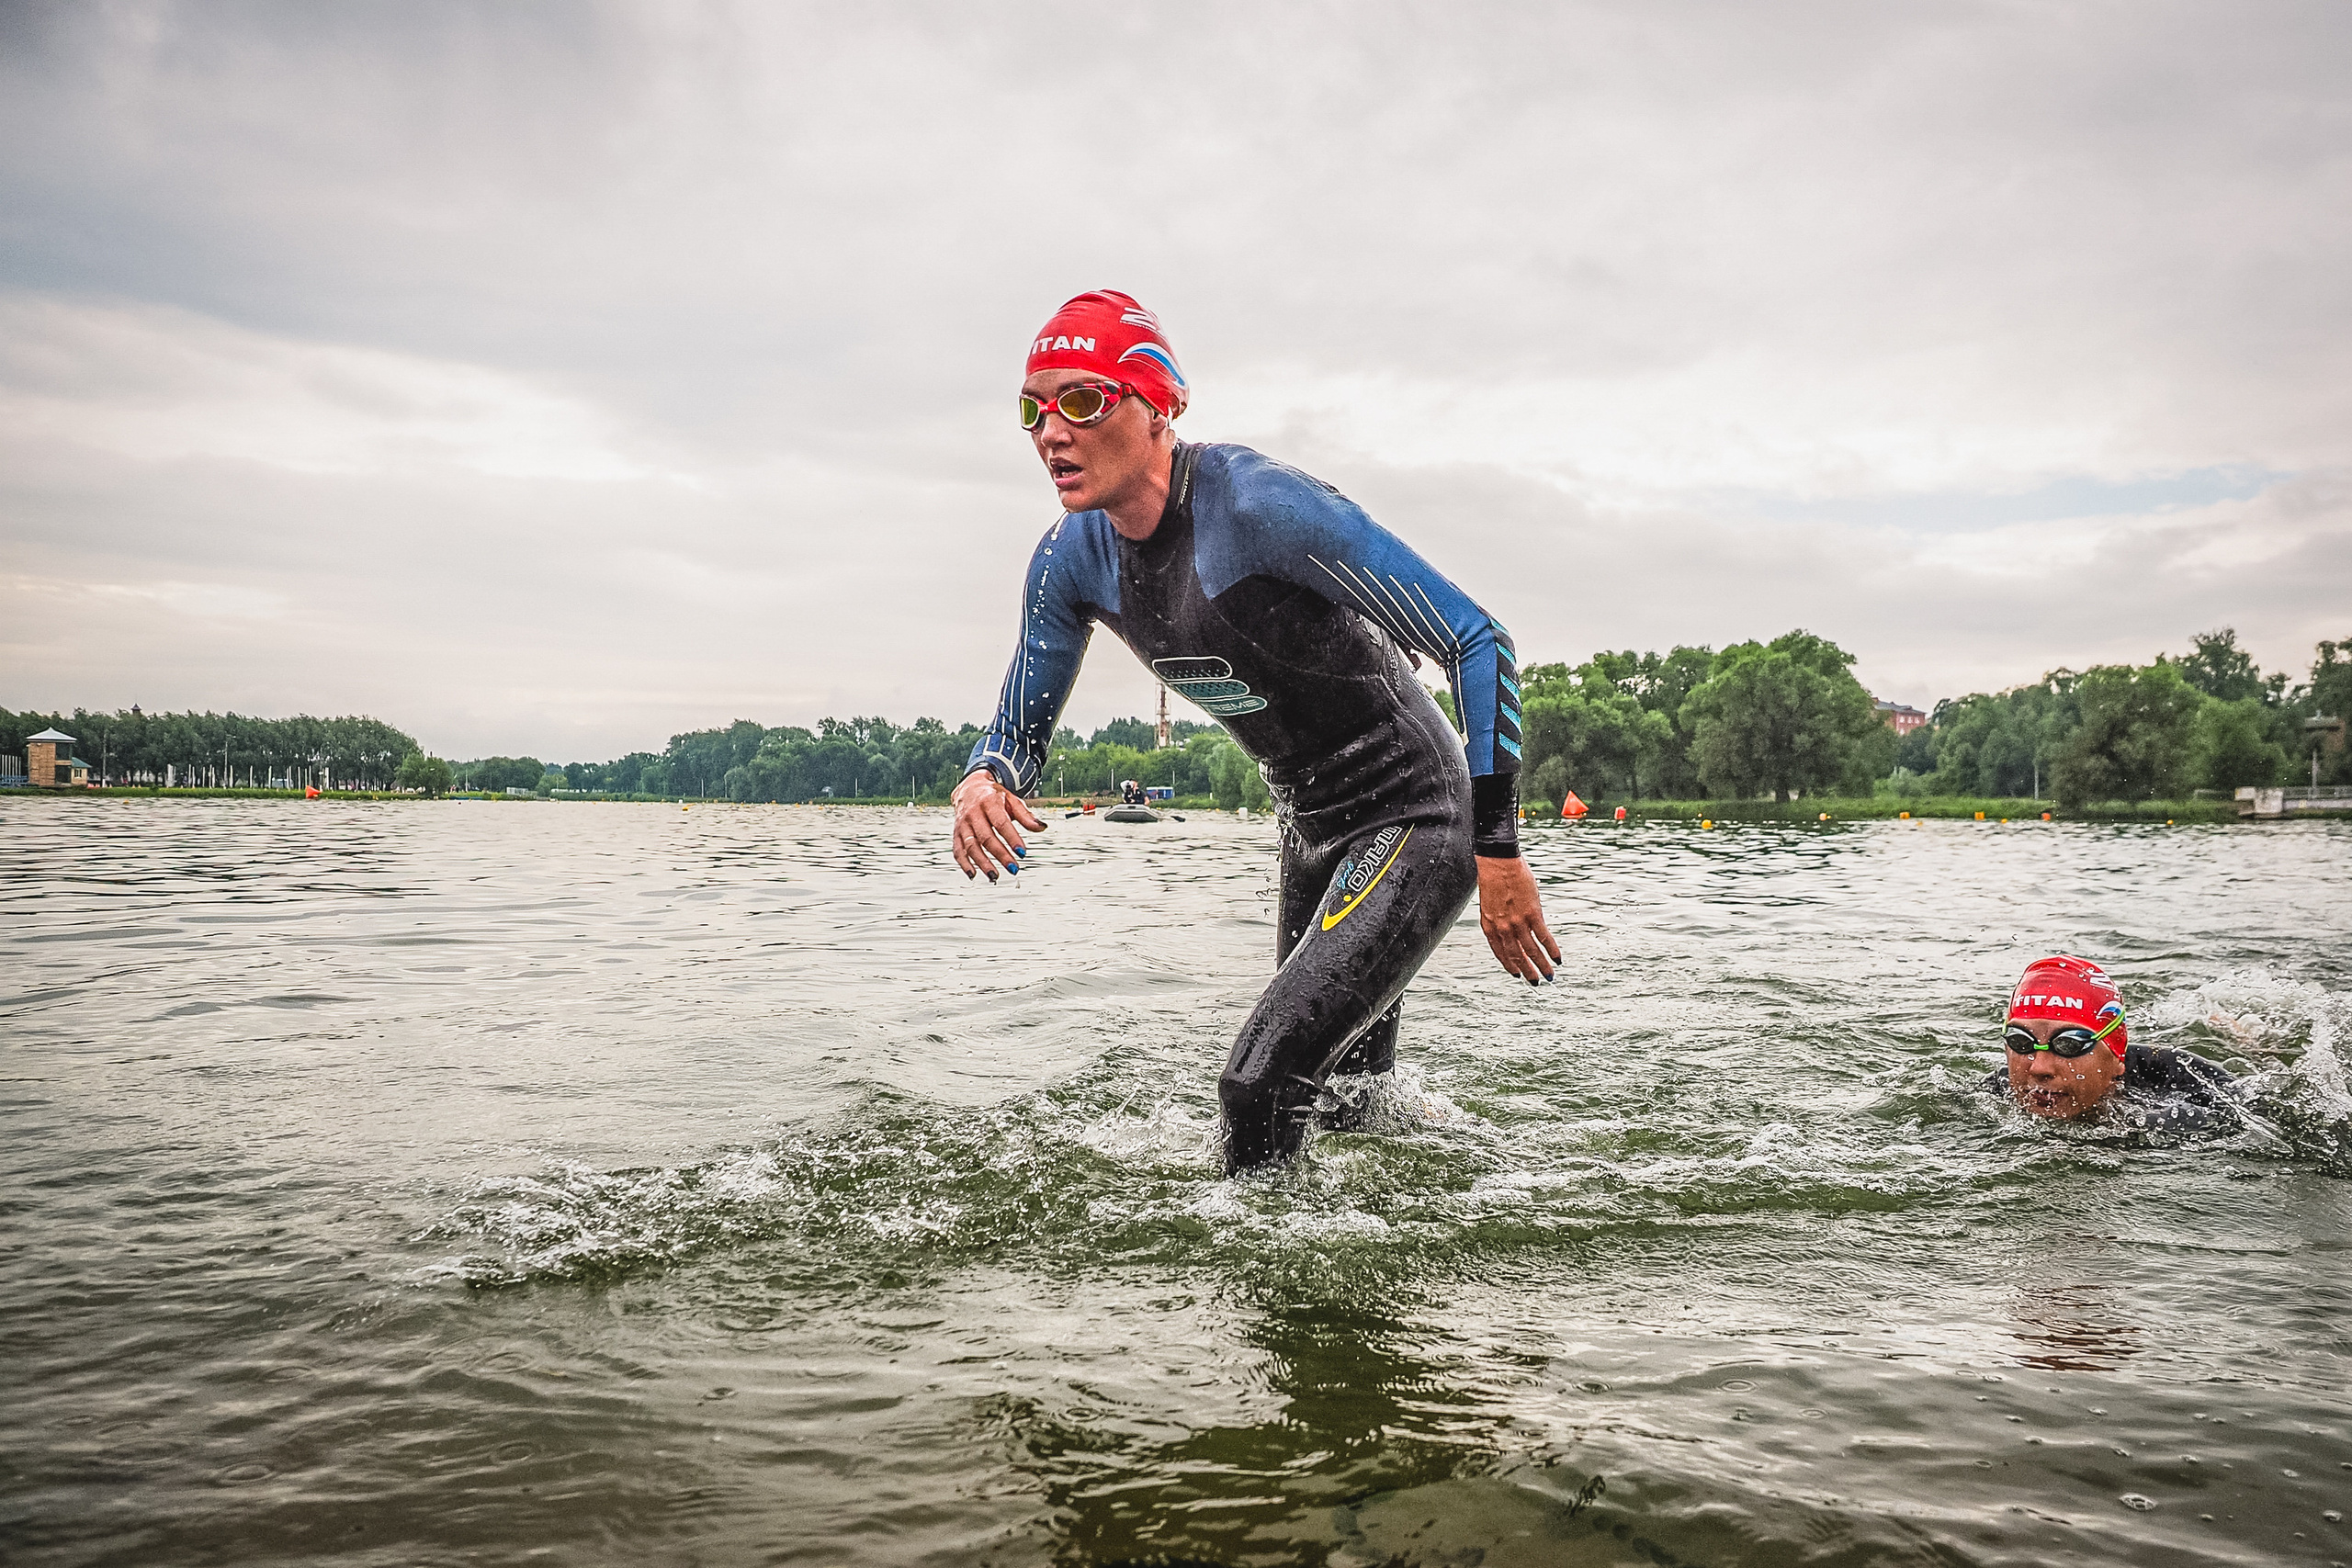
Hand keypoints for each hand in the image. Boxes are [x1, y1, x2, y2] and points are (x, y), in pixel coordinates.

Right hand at [951, 769, 1043, 881]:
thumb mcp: (1012, 800)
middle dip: (1000, 855)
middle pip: (986, 837)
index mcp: (989, 803)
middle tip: (1013, 868)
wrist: (969, 787)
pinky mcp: (956, 833)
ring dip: (982, 863)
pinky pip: (958, 850)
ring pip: (971, 846)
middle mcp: (973, 813)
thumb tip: (1042, 827)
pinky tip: (973, 874)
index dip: (1012, 838)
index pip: (1001, 823)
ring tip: (995, 876)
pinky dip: (964, 863)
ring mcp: (963, 824)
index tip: (1022, 852)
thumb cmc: (993, 796)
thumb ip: (1026, 816)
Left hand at [1477, 853, 1559, 983]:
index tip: (1517, 974)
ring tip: (1550, 975)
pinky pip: (1543, 937)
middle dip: (1527, 971)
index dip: (1509, 965)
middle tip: (1535, 982)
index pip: (1500, 953)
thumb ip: (1497, 920)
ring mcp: (1517, 922)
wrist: (1499, 863)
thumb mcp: (1489, 904)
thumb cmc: (1494, 879)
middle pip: (1516, 956)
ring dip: (1541, 965)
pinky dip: (1551, 949)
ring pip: (1531, 951)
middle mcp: (1502, 928)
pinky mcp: (1532, 914)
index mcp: (1489, 926)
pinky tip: (1557, 958)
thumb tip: (1508, 930)